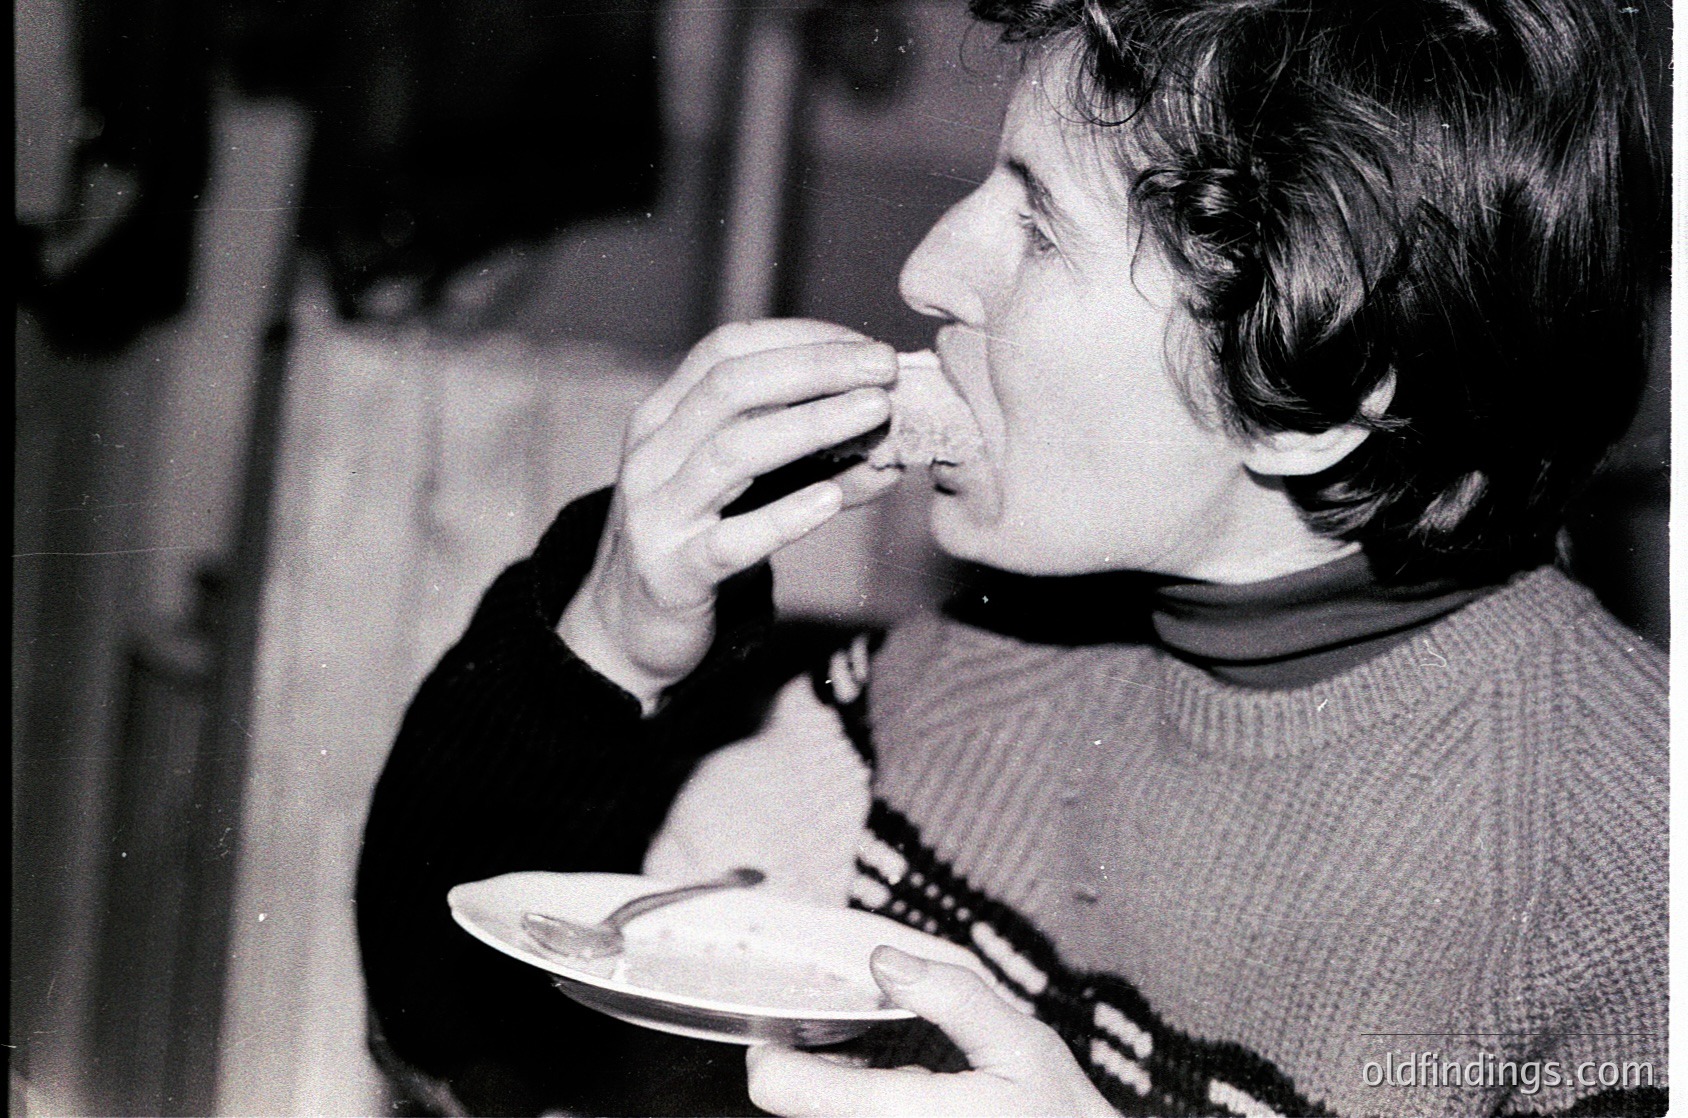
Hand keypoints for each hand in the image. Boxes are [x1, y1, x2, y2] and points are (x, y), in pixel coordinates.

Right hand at [560, 319, 902, 709]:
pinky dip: (784, 517)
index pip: (727, 350)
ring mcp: (657, 513)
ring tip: (875, 413)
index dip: (800, 339)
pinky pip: (730, 541)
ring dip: (811, 425)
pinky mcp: (672, 573)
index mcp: (663, 417)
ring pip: (732, 453)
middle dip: (814, 367)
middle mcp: (652, 454)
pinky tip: (830, 499)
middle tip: (885, 366)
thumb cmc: (694, 543)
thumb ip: (808, 462)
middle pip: (731, 387)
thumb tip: (892, 449)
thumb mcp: (741, 490)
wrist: (625, 630)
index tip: (864, 346)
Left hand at [745, 946, 1118, 1116]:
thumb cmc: (1057, 1113)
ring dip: (830, 1081)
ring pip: (821, 1114)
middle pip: (793, 1103)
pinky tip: (887, 1079)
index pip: (782, 1090)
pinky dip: (853, 1098)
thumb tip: (884, 959)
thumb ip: (954, 997)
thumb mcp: (1021, 1043)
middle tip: (828, 1019)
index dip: (770, 1049)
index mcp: (900, 1116)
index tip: (782, 1016)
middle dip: (804, 1056)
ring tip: (863, 1046)